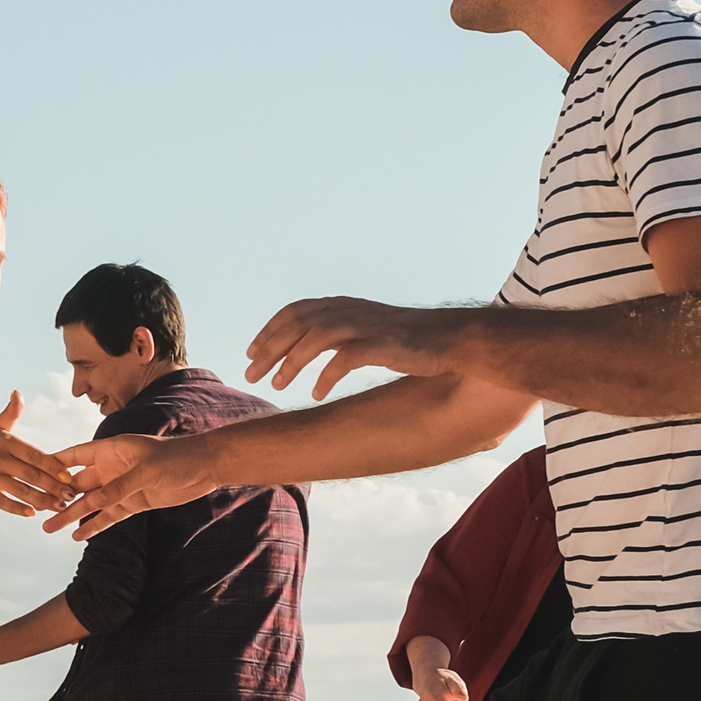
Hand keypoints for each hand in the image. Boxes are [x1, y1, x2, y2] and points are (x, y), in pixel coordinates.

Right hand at [0, 392, 76, 516]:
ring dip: (40, 500)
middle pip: (30, 475)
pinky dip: (17, 509)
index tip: (68, 476)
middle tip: (70, 495)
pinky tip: (32, 513)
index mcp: (5, 443)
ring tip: (57, 507)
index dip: (52, 466)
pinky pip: (2, 502)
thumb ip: (10, 413)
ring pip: (19, 490)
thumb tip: (17, 392)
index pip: (34, 455)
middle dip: (52, 487)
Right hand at [45, 430, 218, 540]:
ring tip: (50, 527)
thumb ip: (118, 487)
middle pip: (78, 484)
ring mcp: (122, 486)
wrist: (204, 467)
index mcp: (111, 450)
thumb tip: (93, 502)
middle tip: (37, 510)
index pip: (75, 457)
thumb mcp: (145, 471)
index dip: (54, 466)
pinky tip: (78, 535)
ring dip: (72, 515)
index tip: (33, 475)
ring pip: (91, 503)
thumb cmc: (175, 457)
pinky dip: (95, 525)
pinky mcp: (134, 502)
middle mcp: (112, 468)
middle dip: (58, 496)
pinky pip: (109, 515)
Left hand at [245, 294, 463, 402]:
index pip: (294, 311)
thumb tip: (310, 348)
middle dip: (269, 349)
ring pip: (315, 337)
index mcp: (342, 305)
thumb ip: (338, 334)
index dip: (268, 331)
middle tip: (251, 375)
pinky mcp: (381, 344)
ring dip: (291, 362)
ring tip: (276, 386)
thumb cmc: (407, 340)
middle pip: (296, 323)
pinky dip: (327, 375)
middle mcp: (349, 310)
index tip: (250, 353)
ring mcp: (365, 325)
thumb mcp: (365, 331)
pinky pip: (345, 358)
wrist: (449, 339)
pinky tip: (317, 394)